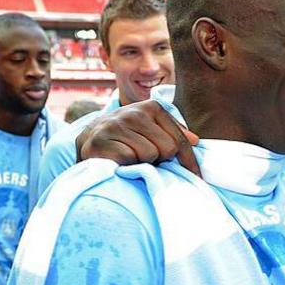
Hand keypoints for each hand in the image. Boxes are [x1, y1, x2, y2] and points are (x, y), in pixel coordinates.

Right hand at [75, 99, 200, 176]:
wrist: (88, 142)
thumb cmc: (127, 139)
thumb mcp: (150, 131)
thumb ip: (172, 133)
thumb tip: (195, 140)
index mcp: (151, 107)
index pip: (179, 139)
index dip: (189, 161)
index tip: (196, 177)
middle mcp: (132, 112)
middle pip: (167, 149)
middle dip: (159, 160)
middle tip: (145, 160)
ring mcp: (114, 124)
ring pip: (148, 155)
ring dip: (141, 163)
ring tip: (130, 158)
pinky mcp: (99, 141)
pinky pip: (128, 160)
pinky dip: (125, 165)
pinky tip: (117, 161)